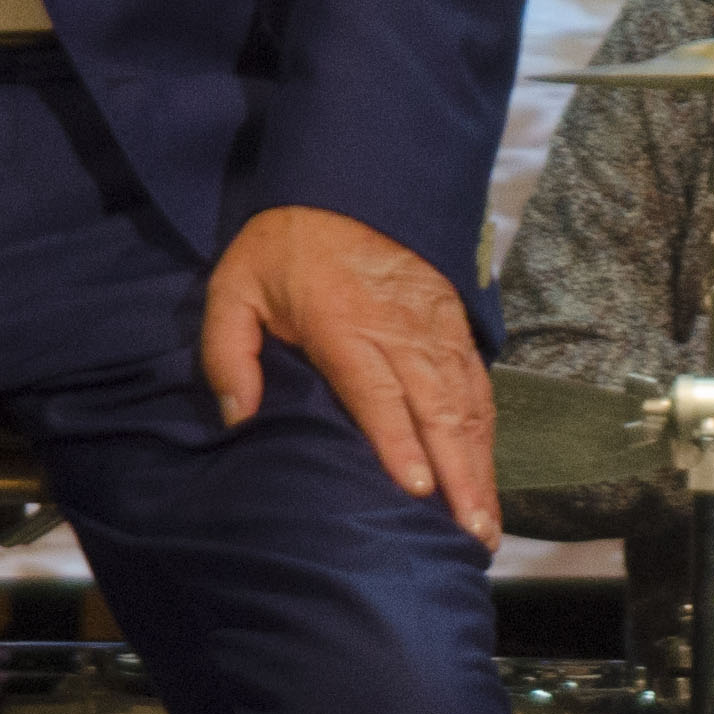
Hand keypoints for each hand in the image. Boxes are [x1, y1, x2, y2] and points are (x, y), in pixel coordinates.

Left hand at [203, 205, 499, 544]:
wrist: (349, 179)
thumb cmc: (285, 245)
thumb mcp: (234, 287)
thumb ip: (227, 353)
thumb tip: (236, 417)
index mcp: (345, 326)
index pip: (378, 395)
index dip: (400, 443)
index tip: (418, 491)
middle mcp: (401, 332)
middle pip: (437, 412)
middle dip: (458, 477)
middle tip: (472, 534)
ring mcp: (435, 329)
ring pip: (466, 405)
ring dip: (479, 464)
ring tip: (486, 520)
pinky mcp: (454, 324)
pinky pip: (477, 384)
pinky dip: (485, 430)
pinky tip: (486, 466)